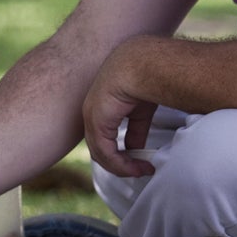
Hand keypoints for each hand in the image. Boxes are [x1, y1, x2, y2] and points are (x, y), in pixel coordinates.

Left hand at [83, 40, 157, 177]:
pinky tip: (136, 167)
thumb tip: (137, 149)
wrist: (143, 65)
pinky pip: (105, 152)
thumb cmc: (145, 79)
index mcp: (100, 106)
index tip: (139, 162)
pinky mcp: (96, 123)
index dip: (119, 153)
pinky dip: (121, 164)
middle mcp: (92, 112)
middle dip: (120, 163)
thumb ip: (136, 130)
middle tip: (140, 170)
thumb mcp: (140, 111)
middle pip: (100, 148)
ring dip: (122, 167)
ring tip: (141, 171)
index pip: (103, 136)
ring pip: (101, 154)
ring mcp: (91, 117)